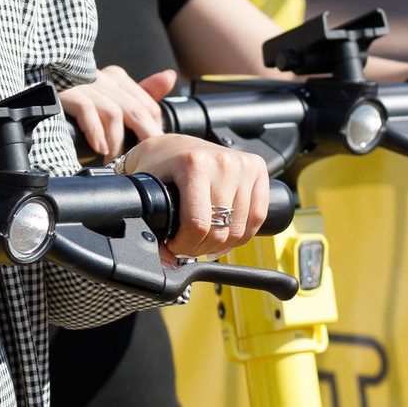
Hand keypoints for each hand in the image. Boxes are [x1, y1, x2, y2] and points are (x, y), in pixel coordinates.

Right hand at [61, 65, 174, 160]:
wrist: (38, 86)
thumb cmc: (77, 99)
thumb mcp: (111, 97)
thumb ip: (141, 93)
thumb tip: (170, 77)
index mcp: (118, 78)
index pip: (148, 107)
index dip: (151, 133)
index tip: (149, 155)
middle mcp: (105, 77)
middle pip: (136, 112)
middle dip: (142, 142)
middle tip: (141, 165)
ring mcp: (86, 84)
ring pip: (114, 115)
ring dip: (115, 145)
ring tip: (112, 164)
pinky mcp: (68, 92)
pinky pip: (87, 111)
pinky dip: (96, 132)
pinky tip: (98, 149)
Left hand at [120, 135, 271, 260]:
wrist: (173, 144)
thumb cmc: (160, 168)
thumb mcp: (149, 193)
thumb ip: (152, 227)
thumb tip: (166, 261)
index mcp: (194, 164)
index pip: (197, 224)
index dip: (183, 244)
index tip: (173, 244)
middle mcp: (223, 162)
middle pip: (220, 230)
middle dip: (200, 247)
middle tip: (187, 244)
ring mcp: (243, 164)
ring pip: (240, 229)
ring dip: (222, 244)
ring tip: (204, 240)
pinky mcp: (258, 168)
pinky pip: (258, 216)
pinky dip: (243, 234)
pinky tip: (226, 236)